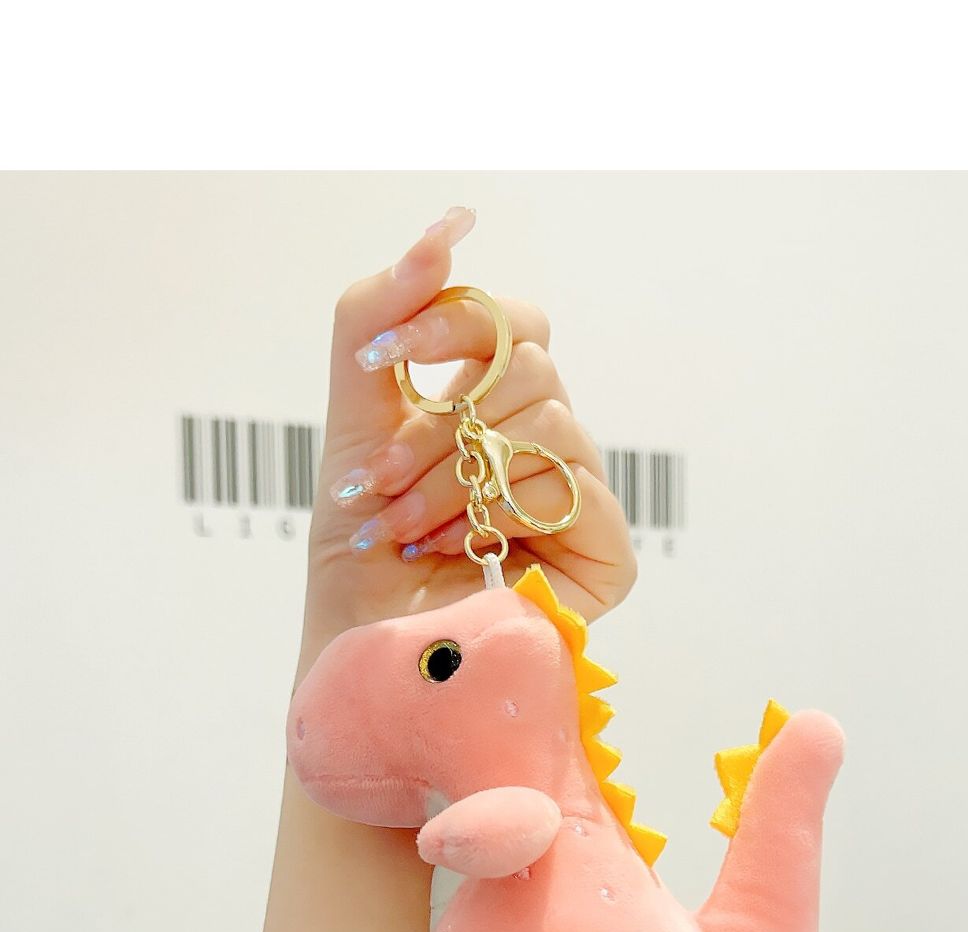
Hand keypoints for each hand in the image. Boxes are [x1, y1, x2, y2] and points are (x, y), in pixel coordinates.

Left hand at [299, 206, 635, 672]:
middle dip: (435, 426)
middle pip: (528, 364)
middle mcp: (545, 444)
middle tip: (379, 484)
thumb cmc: (360, 551)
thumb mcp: (348, 421)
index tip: (380, 359)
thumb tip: (448, 226)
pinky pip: (573, 482)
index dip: (450, 318)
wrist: (365, 656)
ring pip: (545, 421)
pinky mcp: (606, 554)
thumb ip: (374, 314)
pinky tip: (466, 557)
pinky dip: (502, 512)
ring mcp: (580, 496)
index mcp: (493, 408)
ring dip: (454, 478)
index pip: (507, 320)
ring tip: (409, 534)